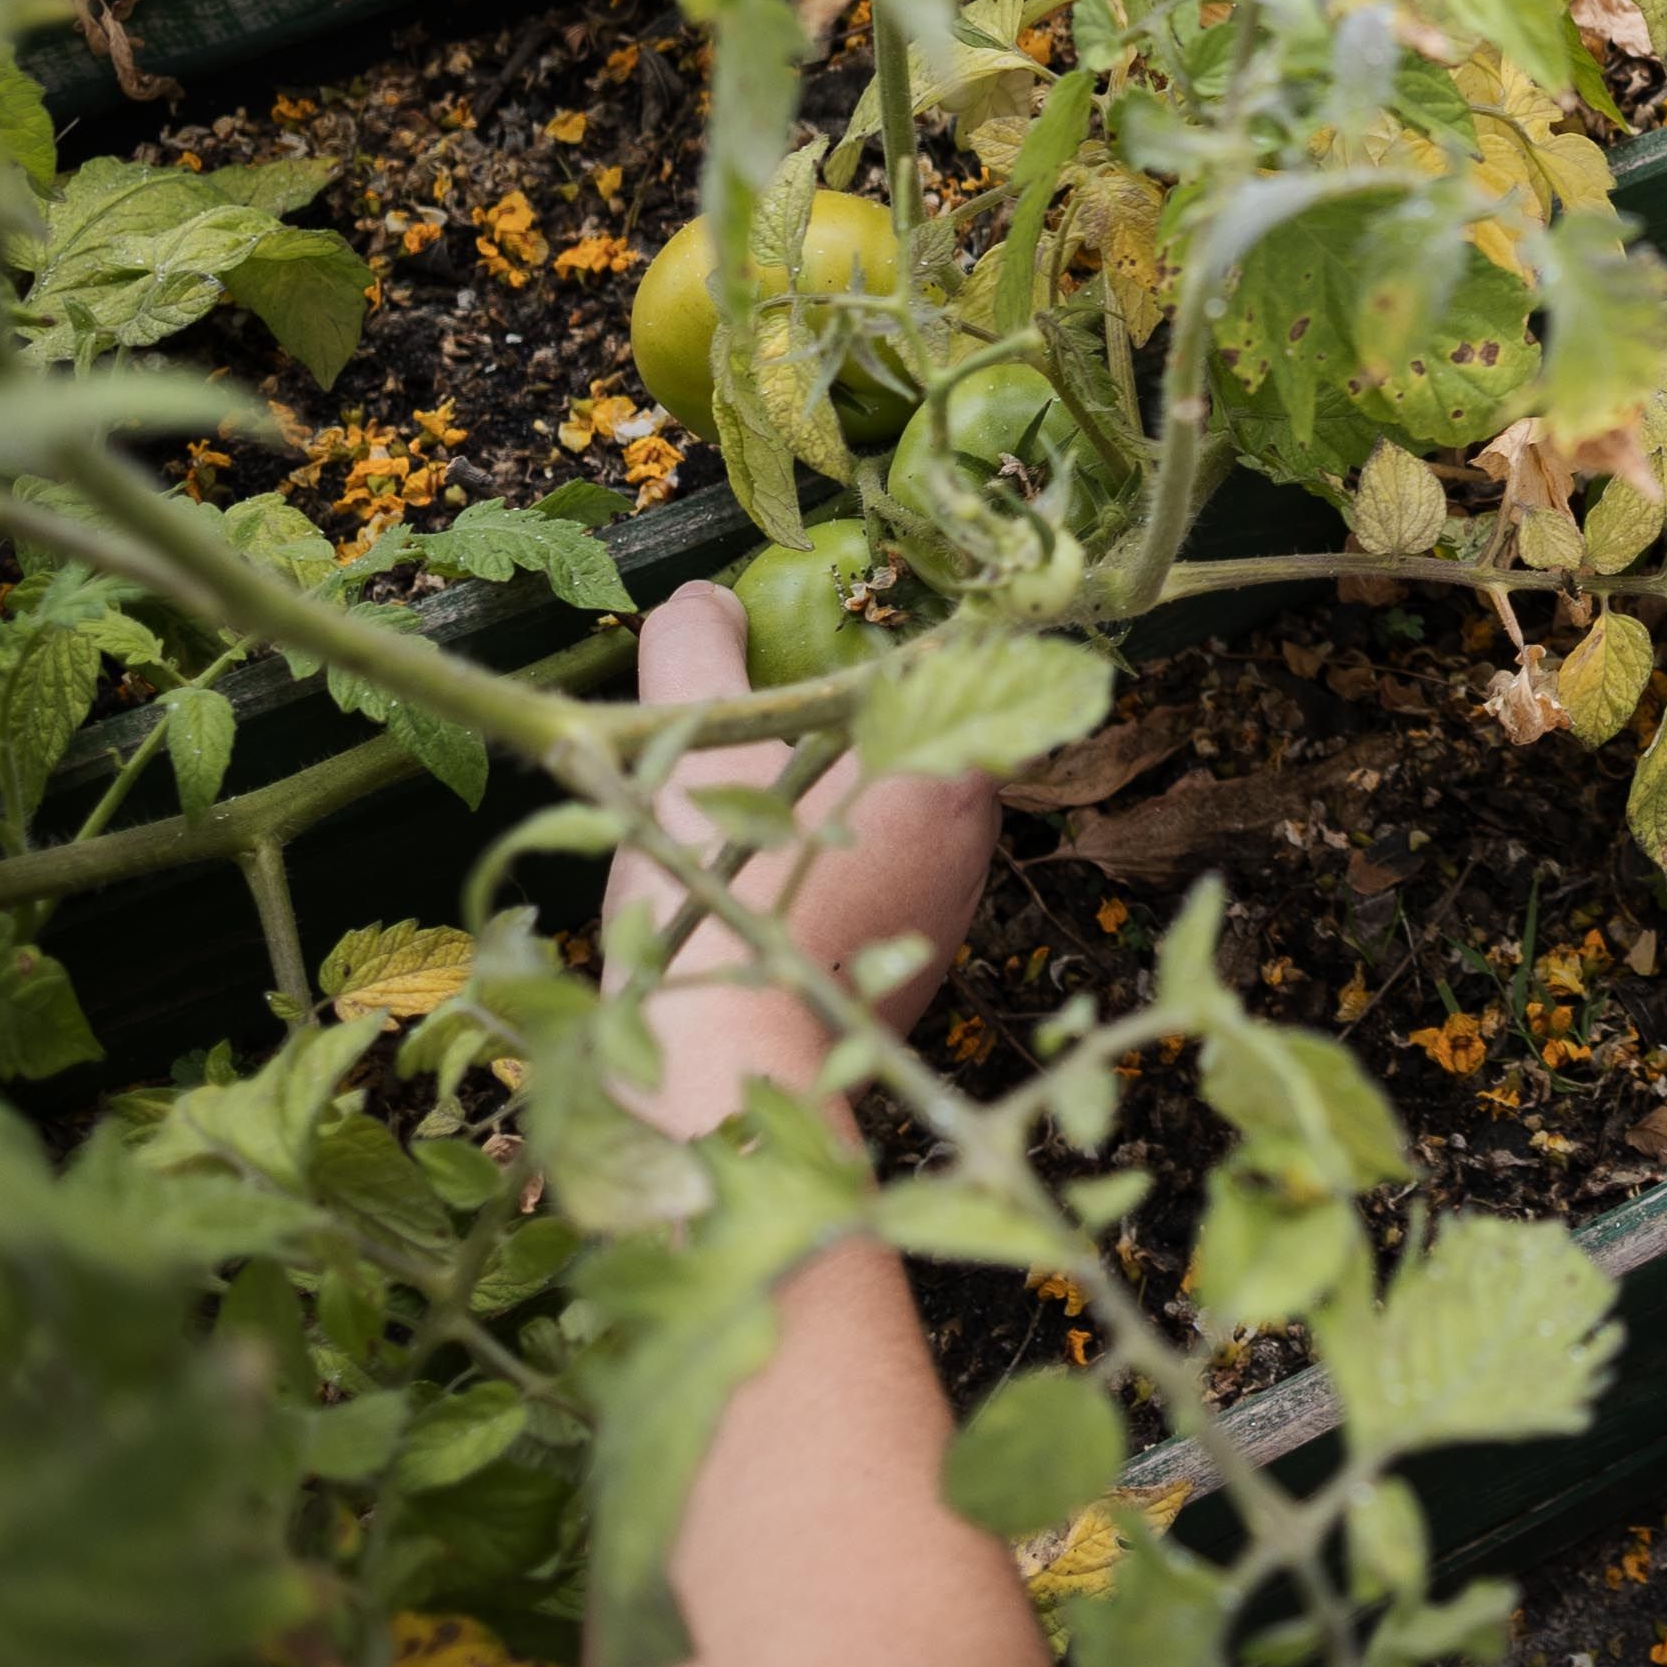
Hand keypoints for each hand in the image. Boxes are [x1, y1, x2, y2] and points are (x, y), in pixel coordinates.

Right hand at [600, 579, 1001, 1135]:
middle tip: (759, 726)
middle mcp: (973, 841)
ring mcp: (947, 913)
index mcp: (954, 772)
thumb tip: (705, 600)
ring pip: (891, 824)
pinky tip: (755, 883)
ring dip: (831, 807)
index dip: (881, 653)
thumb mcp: (693, 743)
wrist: (721, 1065)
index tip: (812, 648)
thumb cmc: (721, 887)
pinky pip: (871, 892)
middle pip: (917, 746)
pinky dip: (822, 875)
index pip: (950, 673)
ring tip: (744, 808)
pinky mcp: (907, 973)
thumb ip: (697, 648)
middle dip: (844, 730)